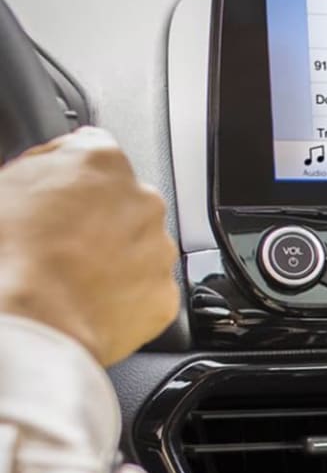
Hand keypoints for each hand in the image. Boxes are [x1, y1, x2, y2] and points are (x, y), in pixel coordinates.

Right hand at [0, 128, 178, 365]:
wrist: (31, 321)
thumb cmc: (7, 254)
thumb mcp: (4, 186)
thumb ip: (40, 164)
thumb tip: (54, 158)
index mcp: (100, 162)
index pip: (92, 151)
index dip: (67, 175)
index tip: (53, 194)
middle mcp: (142, 200)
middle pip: (121, 201)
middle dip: (96, 218)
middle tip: (57, 243)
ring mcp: (158, 249)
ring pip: (139, 246)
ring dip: (114, 256)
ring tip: (70, 278)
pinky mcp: (164, 294)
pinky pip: (146, 290)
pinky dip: (125, 296)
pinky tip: (89, 302)